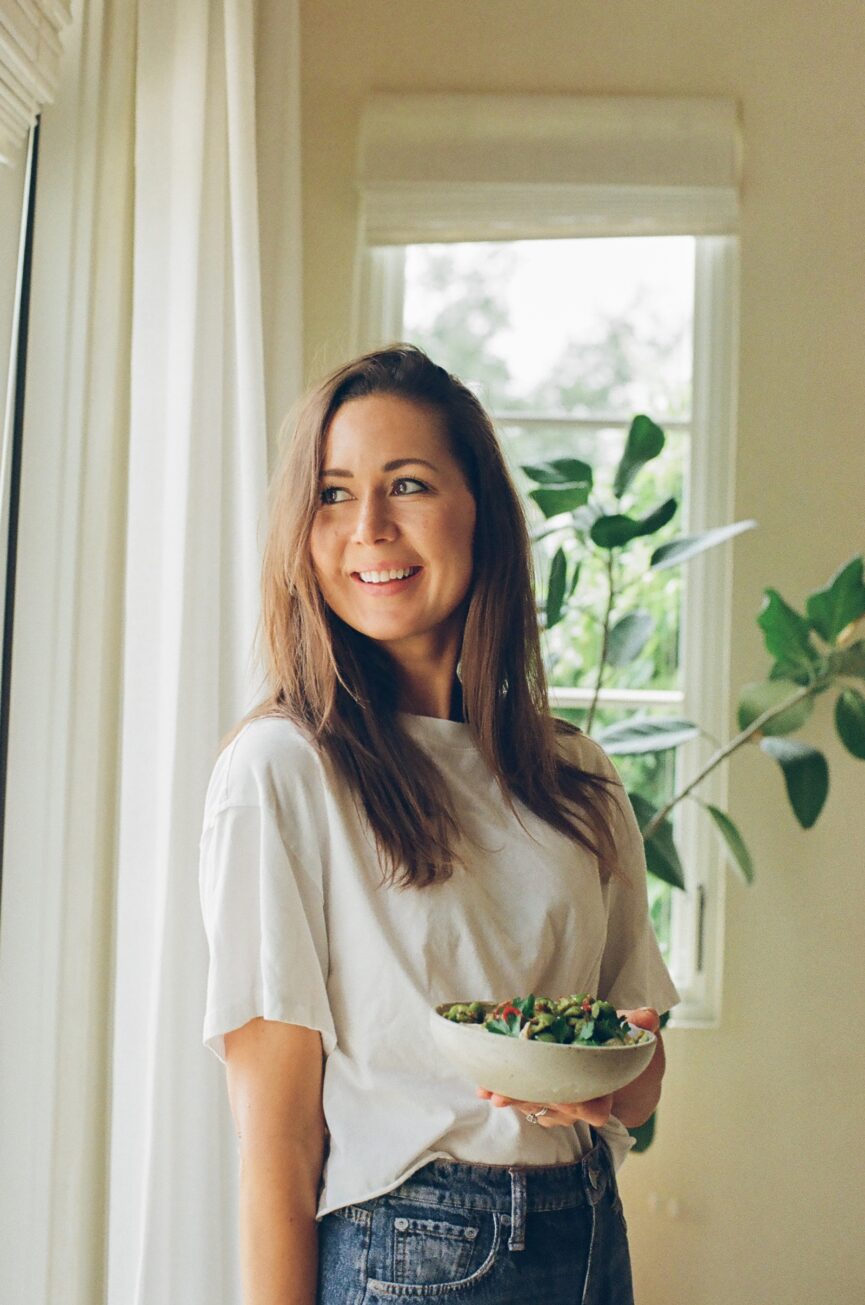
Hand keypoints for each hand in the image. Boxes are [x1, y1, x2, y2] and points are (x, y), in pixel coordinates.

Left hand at [474, 1006, 661, 1128]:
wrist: (616, 1063)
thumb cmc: (620, 1044)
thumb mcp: (633, 1031)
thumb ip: (639, 1023)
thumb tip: (648, 1016)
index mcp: (606, 1088)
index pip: (596, 1108)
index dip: (580, 1107)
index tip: (559, 1101)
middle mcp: (583, 1102)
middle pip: (555, 1110)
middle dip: (529, 1102)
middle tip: (501, 1096)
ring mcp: (563, 1104)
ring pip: (536, 1107)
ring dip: (512, 1099)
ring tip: (487, 1091)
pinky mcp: (545, 1096)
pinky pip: (526, 1099)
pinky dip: (508, 1092)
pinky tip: (486, 1087)